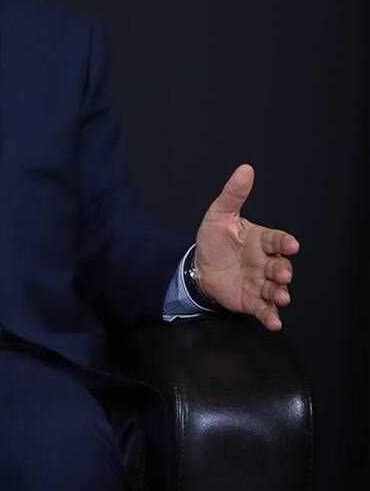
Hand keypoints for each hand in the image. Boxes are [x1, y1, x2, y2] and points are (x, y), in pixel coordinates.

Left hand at [194, 164, 299, 329]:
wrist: (198, 267)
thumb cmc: (214, 239)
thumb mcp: (219, 215)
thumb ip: (233, 195)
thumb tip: (245, 169)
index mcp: (260, 240)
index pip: (276, 240)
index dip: (284, 242)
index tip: (291, 244)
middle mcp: (265, 262)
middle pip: (280, 266)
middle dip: (283, 271)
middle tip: (282, 275)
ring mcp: (260, 282)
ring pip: (276, 289)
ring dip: (280, 294)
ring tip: (281, 297)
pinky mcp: (252, 301)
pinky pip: (264, 309)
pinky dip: (270, 316)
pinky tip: (274, 321)